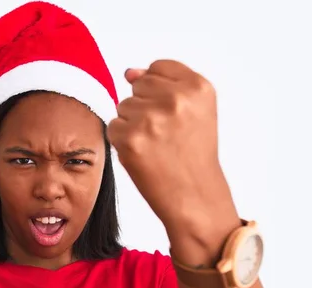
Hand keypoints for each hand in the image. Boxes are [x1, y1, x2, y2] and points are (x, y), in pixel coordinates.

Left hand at [107, 60, 237, 236]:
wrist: (194, 195)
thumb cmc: (192, 154)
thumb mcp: (195, 111)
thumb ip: (166, 83)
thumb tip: (129, 72)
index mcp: (198, 87)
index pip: (159, 68)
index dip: (160, 92)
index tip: (173, 114)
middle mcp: (176, 99)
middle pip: (138, 85)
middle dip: (146, 107)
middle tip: (166, 134)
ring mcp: (151, 118)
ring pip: (123, 106)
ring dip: (133, 124)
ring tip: (156, 145)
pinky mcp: (130, 138)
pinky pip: (113, 126)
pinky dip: (122, 141)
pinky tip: (143, 154)